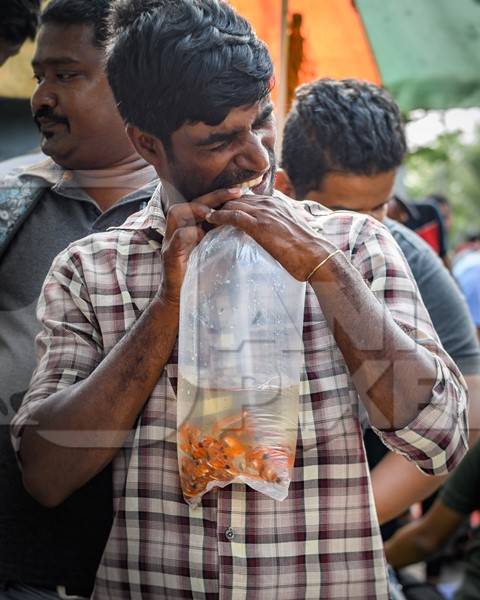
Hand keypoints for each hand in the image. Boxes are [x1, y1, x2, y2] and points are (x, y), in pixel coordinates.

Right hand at [159, 188, 242, 303]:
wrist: (181, 300)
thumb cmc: (201, 276)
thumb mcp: (216, 252)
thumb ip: (224, 238)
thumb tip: (250, 228)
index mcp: (190, 227)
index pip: (203, 203)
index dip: (220, 195)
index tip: (241, 192)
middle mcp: (177, 230)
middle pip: (190, 202)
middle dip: (213, 196)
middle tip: (236, 193)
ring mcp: (170, 241)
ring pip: (177, 213)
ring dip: (198, 210)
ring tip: (216, 214)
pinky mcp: (169, 255)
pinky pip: (178, 237)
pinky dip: (191, 233)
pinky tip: (204, 236)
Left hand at [205, 194, 335, 280]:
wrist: (317, 256)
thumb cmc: (307, 250)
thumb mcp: (292, 232)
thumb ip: (280, 227)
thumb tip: (275, 235)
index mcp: (277, 203)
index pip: (248, 198)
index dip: (232, 204)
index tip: (220, 211)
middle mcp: (270, 203)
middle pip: (237, 198)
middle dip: (220, 204)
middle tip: (204, 213)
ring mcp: (265, 213)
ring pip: (232, 204)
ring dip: (215, 209)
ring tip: (202, 216)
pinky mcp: (260, 225)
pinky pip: (234, 216)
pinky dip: (219, 217)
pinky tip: (209, 220)